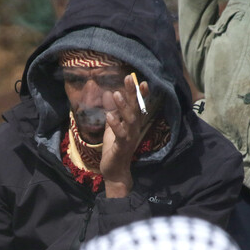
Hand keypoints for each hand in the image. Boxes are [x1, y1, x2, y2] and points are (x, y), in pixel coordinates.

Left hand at [100, 76, 149, 196]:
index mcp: (132, 124)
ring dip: (124, 106)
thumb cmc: (114, 148)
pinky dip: (115, 124)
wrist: (114, 171)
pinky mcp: (122, 146)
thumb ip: (112, 111)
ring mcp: (130, 138)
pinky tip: (109, 116)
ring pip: (130, 119)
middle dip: (133, 93)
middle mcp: (134, 129)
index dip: (140, 94)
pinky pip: (120, 134)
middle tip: (129, 78)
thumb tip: (109, 93)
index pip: (138, 106)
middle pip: (135, 108)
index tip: (141, 80)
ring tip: (117, 94)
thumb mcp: (111, 126)